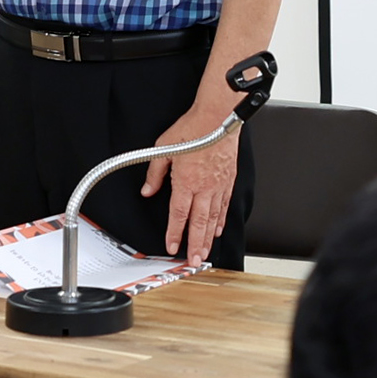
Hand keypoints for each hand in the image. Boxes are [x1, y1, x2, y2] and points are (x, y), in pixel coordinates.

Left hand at [142, 115, 239, 261]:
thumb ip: (154, 173)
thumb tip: (147, 190)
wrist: (218, 116)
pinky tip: (218, 229)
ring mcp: (219, 185)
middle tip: (194, 261)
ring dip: (208, 238)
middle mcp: (204, 187)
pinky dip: (221, 219)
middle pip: (199, 223)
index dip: (174, 233)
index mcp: (186, 181)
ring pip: (213, 218)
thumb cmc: (193, 128)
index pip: (178, 214)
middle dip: (195, 245)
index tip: (171, 246)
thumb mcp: (163, 148)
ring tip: (205, 252)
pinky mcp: (229, 180)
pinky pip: (225, 205)